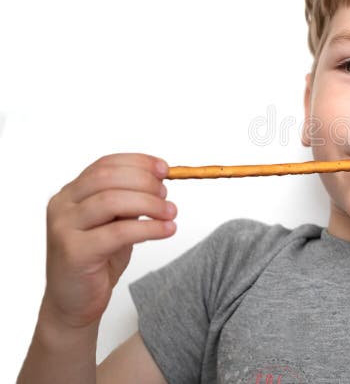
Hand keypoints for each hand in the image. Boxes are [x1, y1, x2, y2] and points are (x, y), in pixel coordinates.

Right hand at [40, 153, 177, 330]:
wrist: (73, 303)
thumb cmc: (97, 260)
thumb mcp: (115, 223)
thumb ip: (128, 201)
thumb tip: (159, 181)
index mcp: (70, 193)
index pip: (105, 165)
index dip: (138, 162)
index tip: (164, 168)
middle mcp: (62, 206)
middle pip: (108, 178)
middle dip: (144, 181)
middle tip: (166, 194)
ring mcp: (64, 228)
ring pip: (112, 201)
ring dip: (149, 204)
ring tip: (170, 213)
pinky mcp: (74, 252)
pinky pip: (118, 232)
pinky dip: (148, 228)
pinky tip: (167, 230)